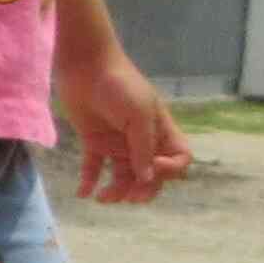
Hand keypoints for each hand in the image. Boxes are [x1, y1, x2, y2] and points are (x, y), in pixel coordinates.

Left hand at [57, 47, 193, 206]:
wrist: (84, 64)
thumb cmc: (118, 84)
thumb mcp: (138, 114)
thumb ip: (143, 148)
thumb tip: (147, 179)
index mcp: (161, 130)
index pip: (179, 159)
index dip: (171, 170)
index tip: (153, 167)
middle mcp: (142, 139)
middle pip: (150, 175)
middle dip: (142, 190)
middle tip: (128, 197)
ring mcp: (117, 141)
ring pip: (123, 176)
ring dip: (116, 191)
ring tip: (103, 198)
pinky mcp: (94, 141)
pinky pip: (94, 168)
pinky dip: (89, 182)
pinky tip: (84, 193)